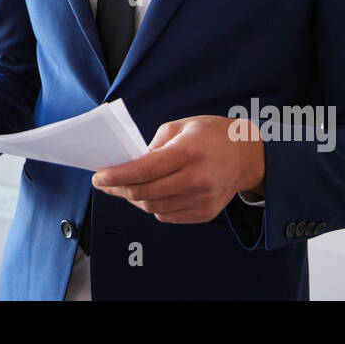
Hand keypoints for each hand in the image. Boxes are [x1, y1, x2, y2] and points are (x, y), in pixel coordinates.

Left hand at [90, 115, 265, 222]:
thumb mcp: (180, 127)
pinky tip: (149, 194)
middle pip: (145, 194)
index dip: (116, 176)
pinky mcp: (205, 213)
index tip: (98, 177)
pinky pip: (167, 216)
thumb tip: (127, 168)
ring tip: (125, 188)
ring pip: (153, 208)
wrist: (246, 155)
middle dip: (119, 190)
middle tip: (105, 183)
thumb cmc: (209, 135)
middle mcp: (196, 179)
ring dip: (134, 199)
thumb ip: (152, 147)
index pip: (143, 170)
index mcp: (188, 152)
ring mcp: (202, 200)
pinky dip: (153, 207)